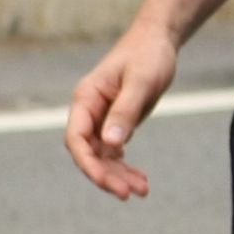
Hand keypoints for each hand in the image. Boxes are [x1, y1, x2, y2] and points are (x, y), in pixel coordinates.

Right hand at [67, 25, 181, 199]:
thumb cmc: (148, 54)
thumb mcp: (141, 80)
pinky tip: (139, 180)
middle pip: (88, 154)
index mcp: (85, 100)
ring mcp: (100, 121)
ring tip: (142, 190)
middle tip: (128, 193)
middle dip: (106, 176)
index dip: (88, 163)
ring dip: (118, 176)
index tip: (107, 181)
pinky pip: (114, 153)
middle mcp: (88, 114)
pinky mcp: (114, 125)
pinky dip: (125, 168)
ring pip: (102, 157)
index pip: (76, 139)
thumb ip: (125, 111)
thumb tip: (111, 144)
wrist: (158, 40)